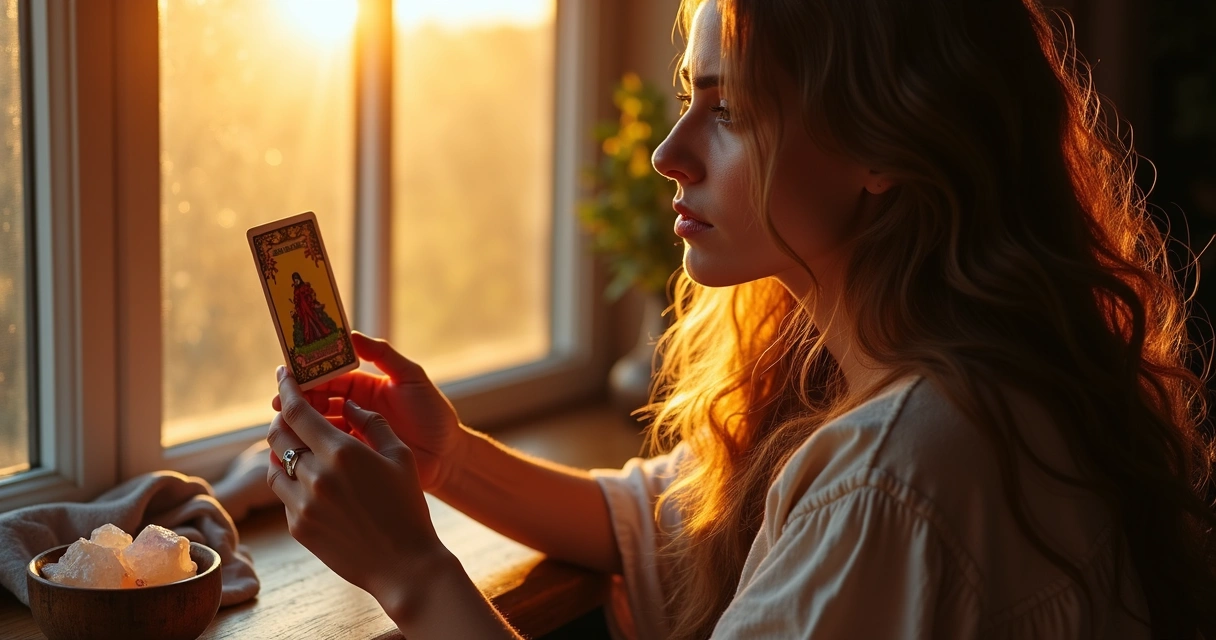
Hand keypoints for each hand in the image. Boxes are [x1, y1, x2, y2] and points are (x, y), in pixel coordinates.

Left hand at [266, 365, 448, 607]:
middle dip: (283, 419)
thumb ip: (372, 422)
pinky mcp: (297, 527)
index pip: (298, 411)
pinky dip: (292, 481)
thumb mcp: (400, 456)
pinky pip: (284, 494)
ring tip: (301, 448)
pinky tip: (312, 482)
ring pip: (274, 465)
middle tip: (294, 414)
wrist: (404, 564)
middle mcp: (315, 476)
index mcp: (342, 453)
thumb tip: (348, 404)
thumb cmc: (408, 507)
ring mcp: (302, 504)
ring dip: (283, 451)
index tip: (282, 373)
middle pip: (278, 435)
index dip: (287, 388)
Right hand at [272, 332, 465, 491]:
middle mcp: (354, 407)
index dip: (309, 375)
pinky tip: (301, 446)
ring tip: (287, 424)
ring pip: (317, 424)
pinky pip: (327, 449)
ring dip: (301, 423)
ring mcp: (352, 432)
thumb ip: (383, 355)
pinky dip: (312, 447)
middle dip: (298, 400)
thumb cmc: (434, 413)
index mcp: (365, 385)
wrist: (448, 456)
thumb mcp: (411, 378)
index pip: (329, 375)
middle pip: (317, 399)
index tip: (290, 375)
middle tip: (282, 403)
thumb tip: (351, 333)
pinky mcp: (354, 457)